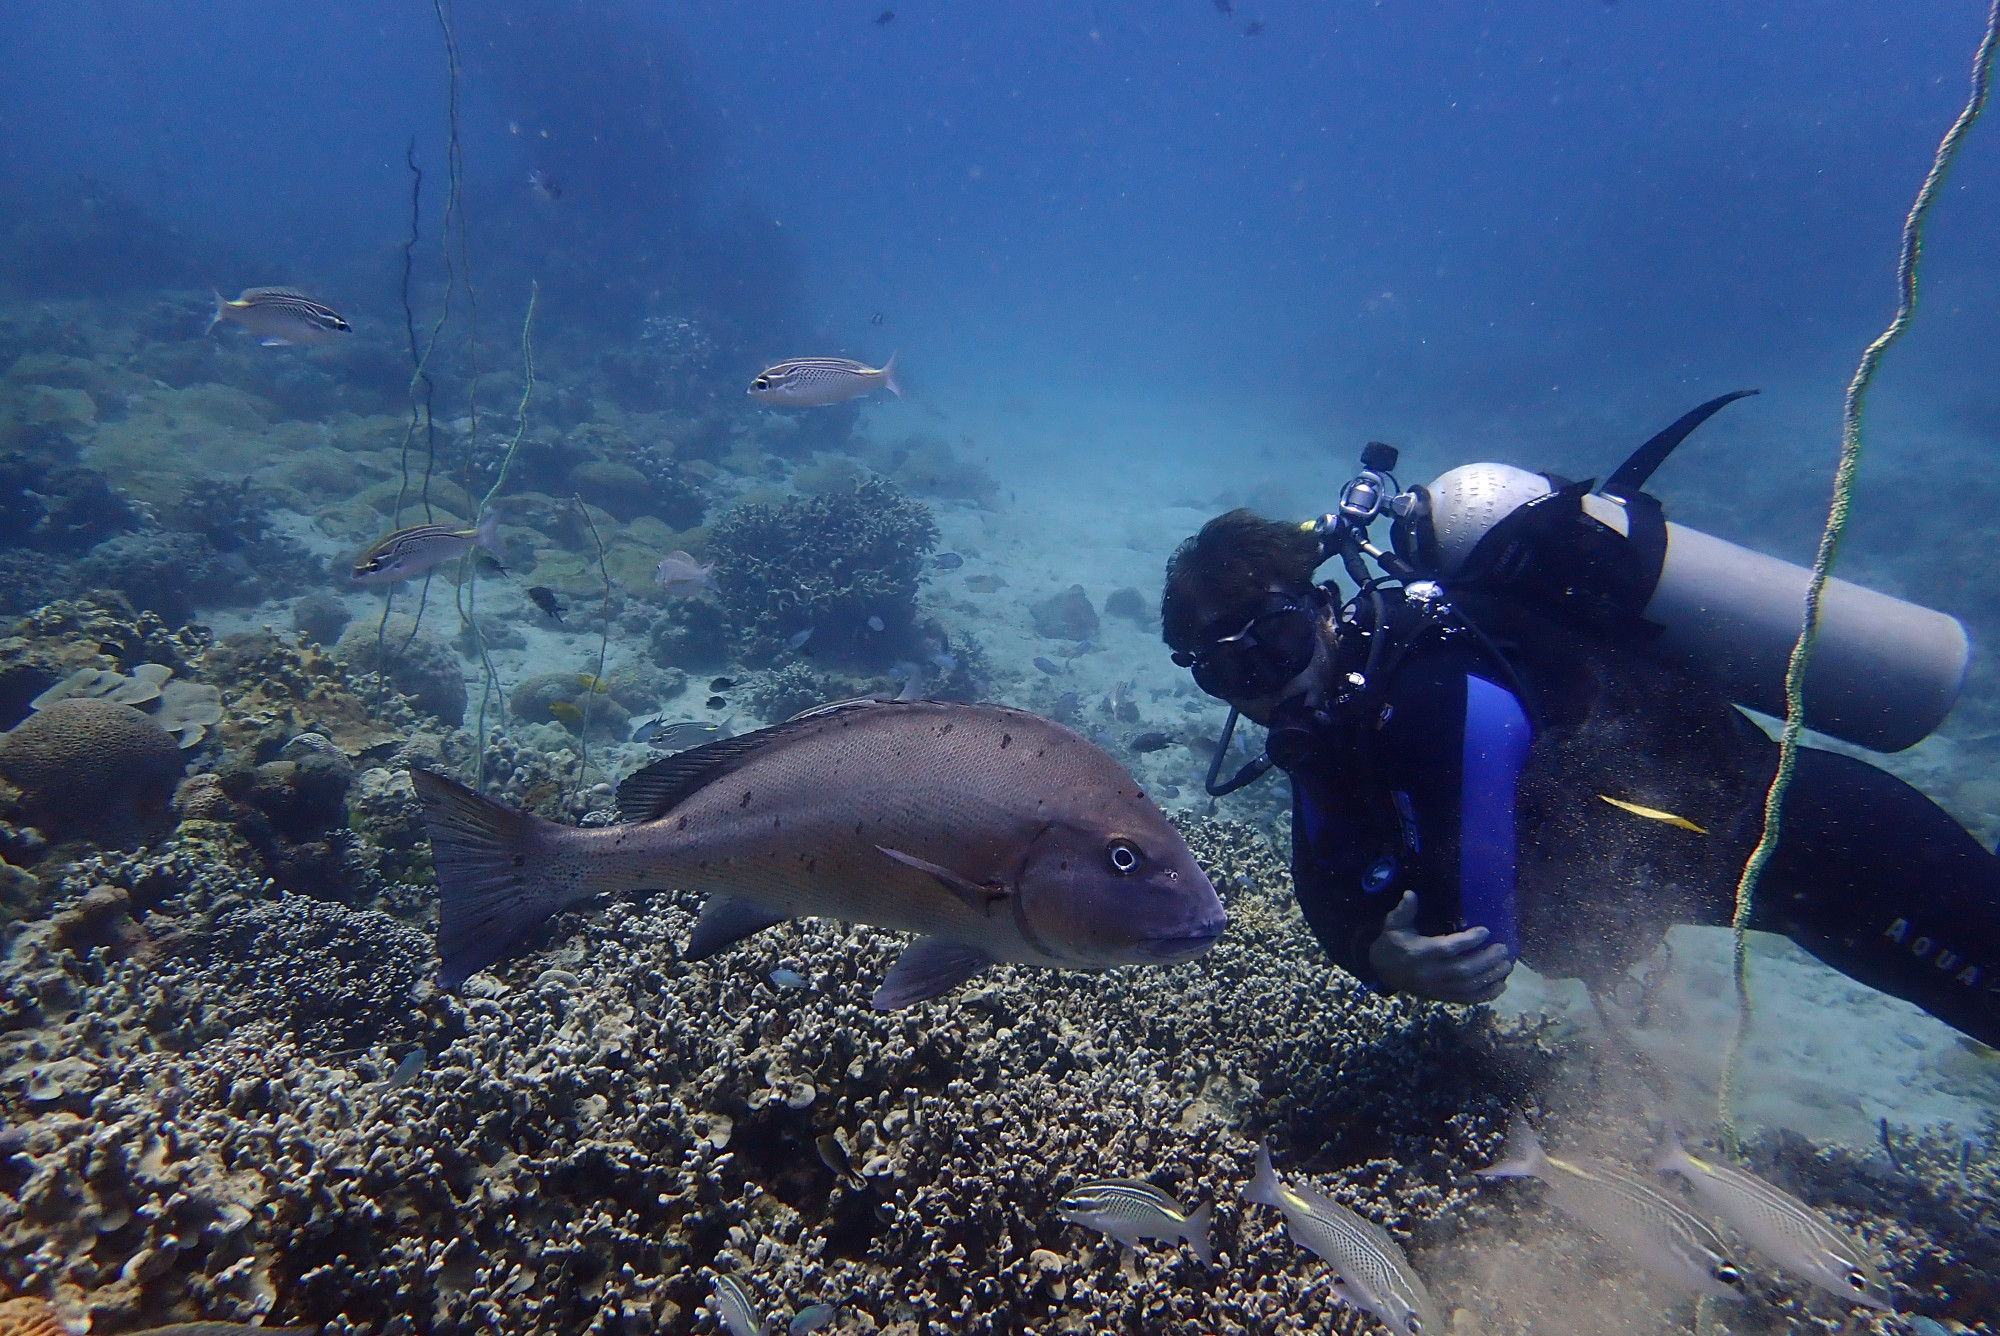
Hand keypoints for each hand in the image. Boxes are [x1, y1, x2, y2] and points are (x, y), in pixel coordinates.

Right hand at [1366, 890, 1513, 1002]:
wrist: (1383, 971)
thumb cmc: (1393, 943)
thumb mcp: (1394, 925)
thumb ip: (1404, 911)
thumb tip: (1411, 894)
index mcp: (1418, 953)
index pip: (1447, 949)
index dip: (1468, 941)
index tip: (1485, 931)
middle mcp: (1429, 973)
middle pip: (1462, 970)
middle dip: (1486, 960)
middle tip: (1503, 948)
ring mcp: (1436, 988)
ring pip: (1468, 986)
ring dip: (1490, 977)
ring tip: (1507, 964)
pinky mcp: (1442, 997)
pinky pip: (1467, 1000)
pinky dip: (1486, 995)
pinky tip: (1500, 985)